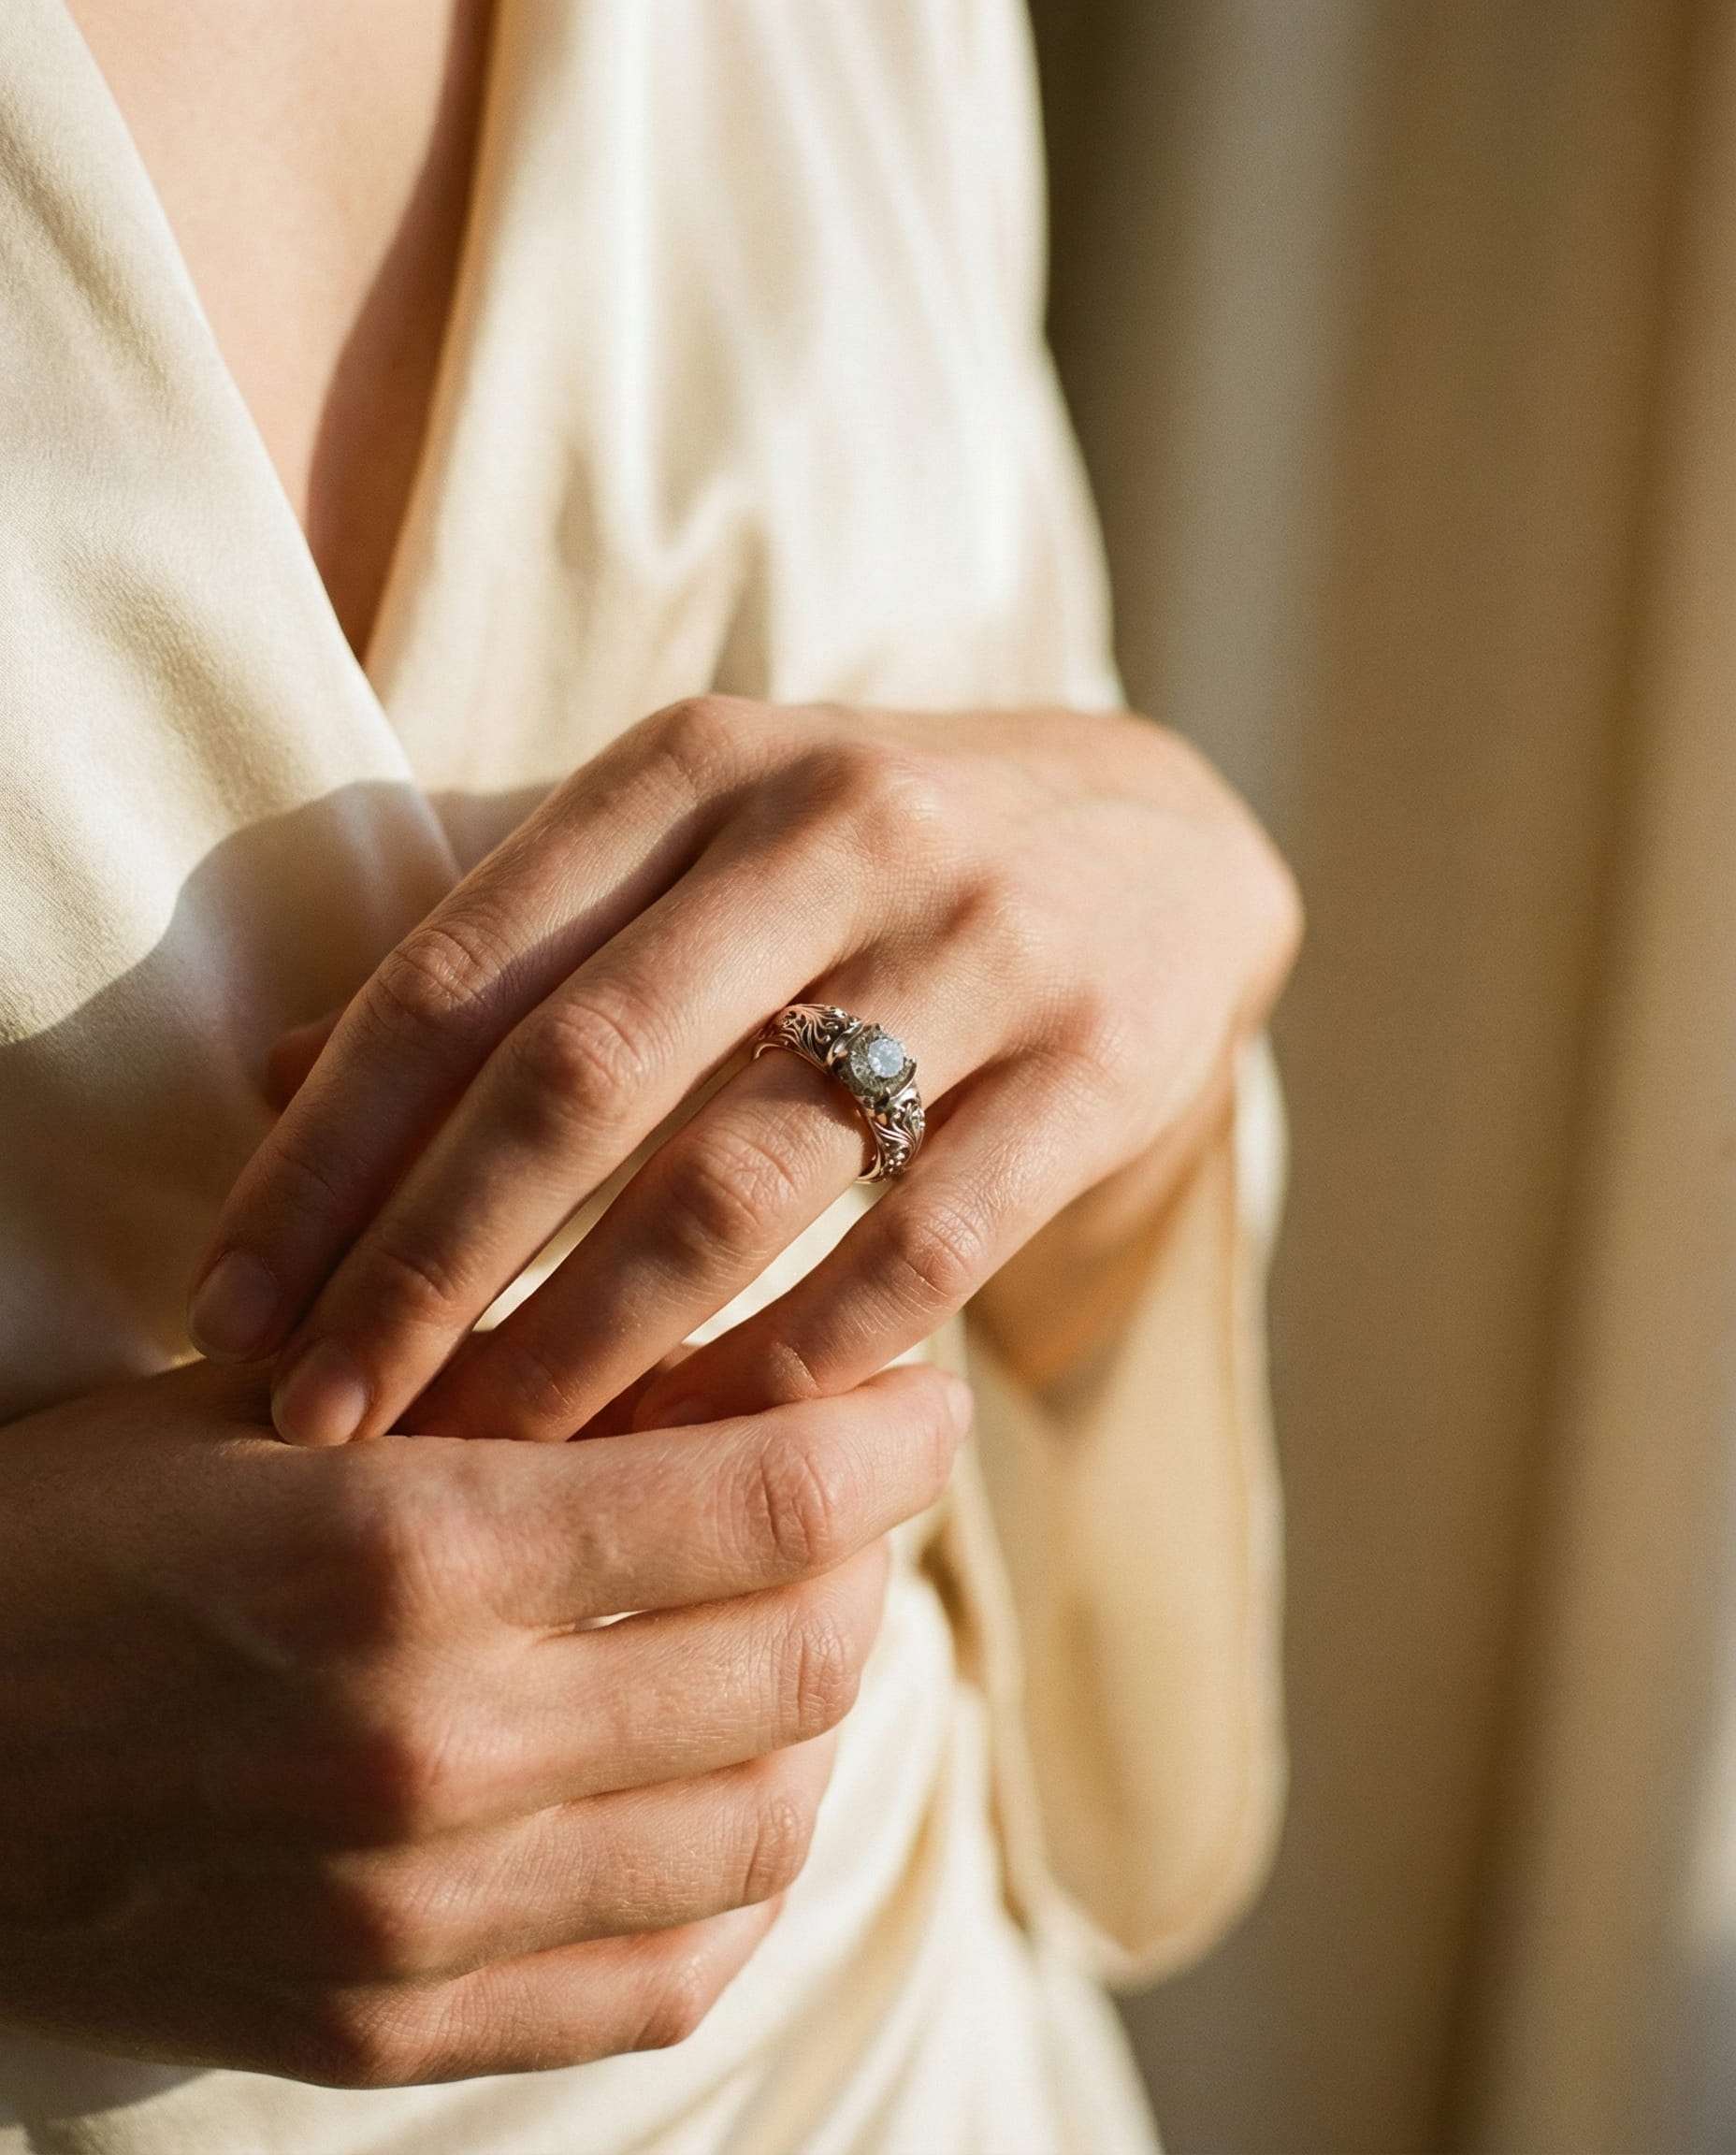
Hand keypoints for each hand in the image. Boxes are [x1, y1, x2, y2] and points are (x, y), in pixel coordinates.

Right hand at [0, 1357, 964, 2083]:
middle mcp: (431, 1753)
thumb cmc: (74, 1529)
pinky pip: (665, 1975)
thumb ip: (510, 1376)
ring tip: (794, 1622)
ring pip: (764, 1824)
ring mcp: (412, 1921)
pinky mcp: (384, 2032)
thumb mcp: (282, 1400)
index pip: (766, 1507)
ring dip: (824, 1708)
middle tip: (858, 1491)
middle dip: (873, 1554)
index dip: (892, 1441)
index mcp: (404, 1555)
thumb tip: (741, 1356)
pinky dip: (740, 1870)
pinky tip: (721, 1777)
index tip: (929, 1396)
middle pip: (798, 1661)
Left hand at [188, 697, 1298, 1443]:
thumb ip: (506, 942)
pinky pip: (918, 1249)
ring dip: (593, 1343)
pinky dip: (796, 1361)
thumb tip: (277, 1074)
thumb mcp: (690, 845)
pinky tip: (709, 1443)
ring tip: (495, 1461)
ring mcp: (978, 940)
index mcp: (692, 766)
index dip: (327, 1155)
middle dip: (429, 1270)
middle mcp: (831, 826)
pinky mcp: (1095, 1060)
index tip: (236, 1310)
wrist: (1161, 842)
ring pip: (740, 1179)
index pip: (460, 971)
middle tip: (327, 1421)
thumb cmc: (868, 867)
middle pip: (580, 1077)